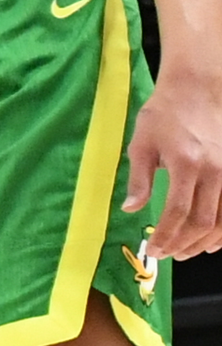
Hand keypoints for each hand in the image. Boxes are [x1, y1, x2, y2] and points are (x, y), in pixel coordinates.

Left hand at [134, 52, 221, 258]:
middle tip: (166, 255)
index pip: (177, 212)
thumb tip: (131, 209)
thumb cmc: (166, 113)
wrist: (198, 90)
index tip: (153, 248)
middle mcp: (213, 171)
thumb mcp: (142, 143)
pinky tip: (210, 240)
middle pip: (203, 222)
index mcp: (186, 164)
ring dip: (204, 242)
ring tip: (184, 253)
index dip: (166, 236)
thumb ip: (138, 179)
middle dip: (183, 244)